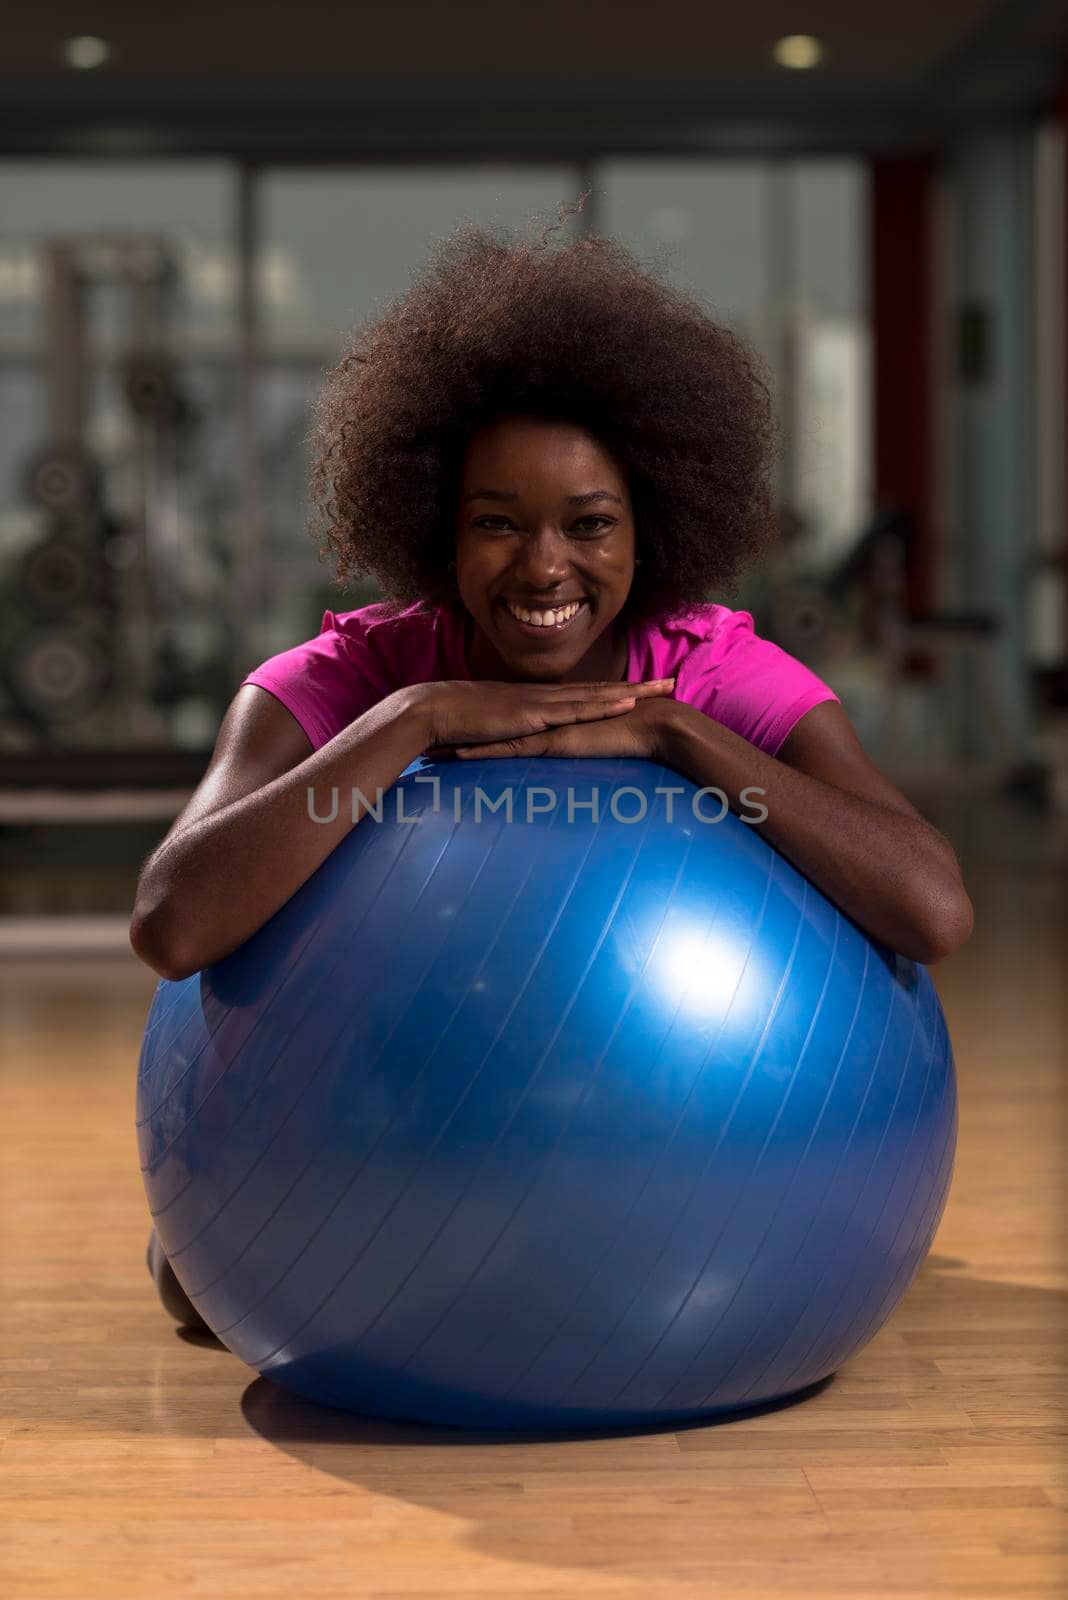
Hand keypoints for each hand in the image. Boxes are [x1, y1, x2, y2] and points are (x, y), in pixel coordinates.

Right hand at [413, 676, 674, 750]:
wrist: (431, 710)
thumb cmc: (453, 723)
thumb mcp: (490, 731)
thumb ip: (509, 737)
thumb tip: (519, 749)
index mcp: (536, 700)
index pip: (584, 694)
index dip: (615, 692)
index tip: (644, 691)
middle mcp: (544, 696)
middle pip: (600, 689)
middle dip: (638, 687)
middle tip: (671, 684)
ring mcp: (540, 702)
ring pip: (596, 695)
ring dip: (631, 692)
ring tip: (662, 690)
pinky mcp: (532, 715)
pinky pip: (576, 710)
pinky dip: (603, 705)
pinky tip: (626, 703)